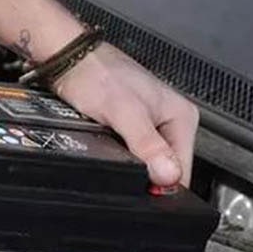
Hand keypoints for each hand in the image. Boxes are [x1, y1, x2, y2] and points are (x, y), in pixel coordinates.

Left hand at [54, 43, 198, 185]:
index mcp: (181, 116)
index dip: (164, 185)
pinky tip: (110, 151)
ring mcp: (150, 124)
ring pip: (148, 162)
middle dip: (148, 177)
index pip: (184, 168)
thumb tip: (168, 174)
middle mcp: (170, 120)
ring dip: (134, 167)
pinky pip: (133, 154)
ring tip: (115, 155)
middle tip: (125, 169)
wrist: (68, 61)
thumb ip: (147, 144)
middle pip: (166, 168)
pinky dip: (123, 158)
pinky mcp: (131, 127)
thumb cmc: (95, 74)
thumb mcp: (124, 112)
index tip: (145, 190)